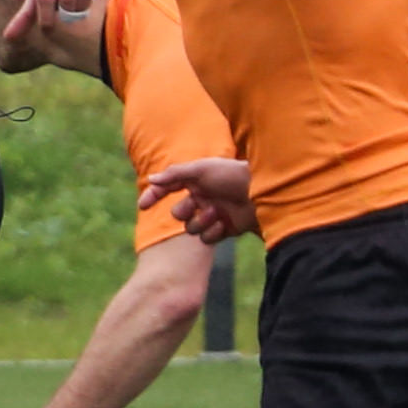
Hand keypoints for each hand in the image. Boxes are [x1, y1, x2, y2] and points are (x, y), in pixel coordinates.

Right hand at [138, 157, 259, 243]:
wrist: (264, 194)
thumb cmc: (233, 176)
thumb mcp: (202, 169)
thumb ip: (175, 174)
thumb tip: (151, 179)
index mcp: (196, 182)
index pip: (168, 189)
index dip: (153, 196)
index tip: (143, 205)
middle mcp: (203, 198)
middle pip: (177, 213)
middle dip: (185, 212)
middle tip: (198, 205)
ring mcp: (213, 215)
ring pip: (191, 228)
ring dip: (202, 222)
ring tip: (218, 214)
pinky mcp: (224, 230)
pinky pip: (206, 238)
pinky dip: (214, 232)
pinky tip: (226, 224)